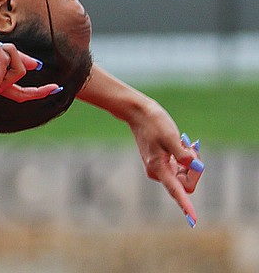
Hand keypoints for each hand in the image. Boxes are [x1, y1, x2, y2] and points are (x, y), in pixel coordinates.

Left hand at [0, 29, 59, 103]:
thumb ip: (13, 57)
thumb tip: (37, 65)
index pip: (18, 93)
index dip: (38, 92)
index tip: (55, 88)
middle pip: (22, 85)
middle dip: (29, 75)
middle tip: (41, 77)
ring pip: (18, 68)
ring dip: (2, 48)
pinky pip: (5, 62)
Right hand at [128, 99, 203, 226]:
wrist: (137, 113)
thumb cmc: (153, 123)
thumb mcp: (171, 136)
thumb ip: (183, 154)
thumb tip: (195, 166)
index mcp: (158, 168)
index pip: (176, 191)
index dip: (186, 205)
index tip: (193, 220)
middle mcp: (158, 172)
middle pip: (186, 182)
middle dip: (195, 168)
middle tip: (192, 147)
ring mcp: (159, 168)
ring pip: (184, 175)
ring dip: (191, 161)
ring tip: (186, 142)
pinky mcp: (161, 163)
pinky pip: (180, 169)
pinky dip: (186, 159)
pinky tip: (183, 143)